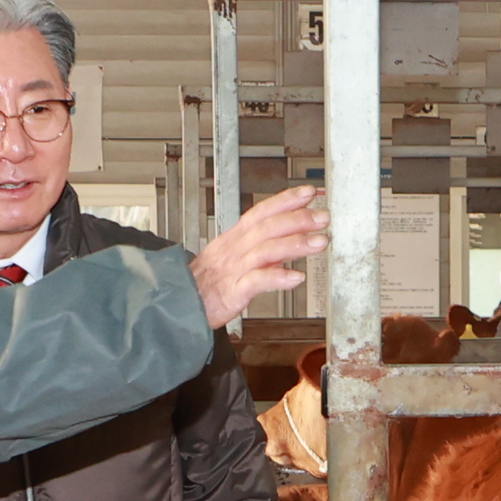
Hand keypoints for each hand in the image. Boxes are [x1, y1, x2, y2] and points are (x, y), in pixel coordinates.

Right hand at [188, 184, 326, 329]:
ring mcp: (232, 270)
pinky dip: (278, 278)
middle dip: (298, 219)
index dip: (285, 200)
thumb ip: (258, 251)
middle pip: (267, 227)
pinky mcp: (231, 293)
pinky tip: (297, 278)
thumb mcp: (229, 260)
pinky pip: (256, 282)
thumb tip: (287, 242)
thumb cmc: (202, 286)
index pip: (260, 212)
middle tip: (323, 217)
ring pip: (265, 250)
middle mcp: (233, 251)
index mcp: (232, 240)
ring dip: (295, 244)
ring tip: (319, 242)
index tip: (309, 193)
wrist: (177, 307)